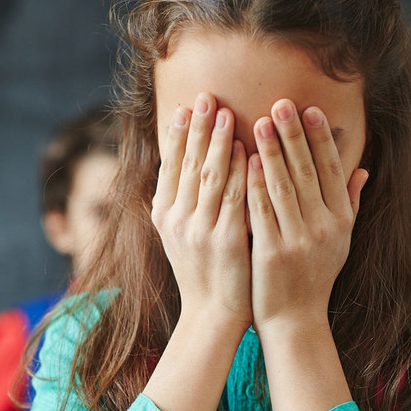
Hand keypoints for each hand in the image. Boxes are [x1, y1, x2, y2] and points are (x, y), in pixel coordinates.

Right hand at [152, 92, 251, 328]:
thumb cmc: (203, 271)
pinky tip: (247, 150)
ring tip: (227, 112)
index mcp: (163, 216)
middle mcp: (176, 220)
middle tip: (206, 96)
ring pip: (209, 176)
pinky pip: (234, 198)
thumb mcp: (181, 234)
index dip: (178, 134)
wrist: (212, 314)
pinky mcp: (225, 241)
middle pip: (188, 164)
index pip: (170, 166)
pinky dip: (240, 171)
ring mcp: (199, 231)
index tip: (186, 106)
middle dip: (197, 128)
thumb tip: (184, 162)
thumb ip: (182, 200)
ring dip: (218, 142)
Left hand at [247, 100, 367, 334]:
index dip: (321, 138)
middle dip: (294, 135)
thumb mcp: (340, 242)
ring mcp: (299, 241)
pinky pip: (262, 212)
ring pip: (284, 187)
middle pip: (309, 172)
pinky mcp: (273, 253)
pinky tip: (244, 161)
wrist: (295, 321)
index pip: (333, 170)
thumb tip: (363, 170)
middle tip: (281, 103)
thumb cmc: (314, 277)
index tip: (310, 109)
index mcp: (341, 221)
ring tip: (260, 122)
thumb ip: (350, 204)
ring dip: (272, 152)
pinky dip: (254, 184)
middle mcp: (325, 228)